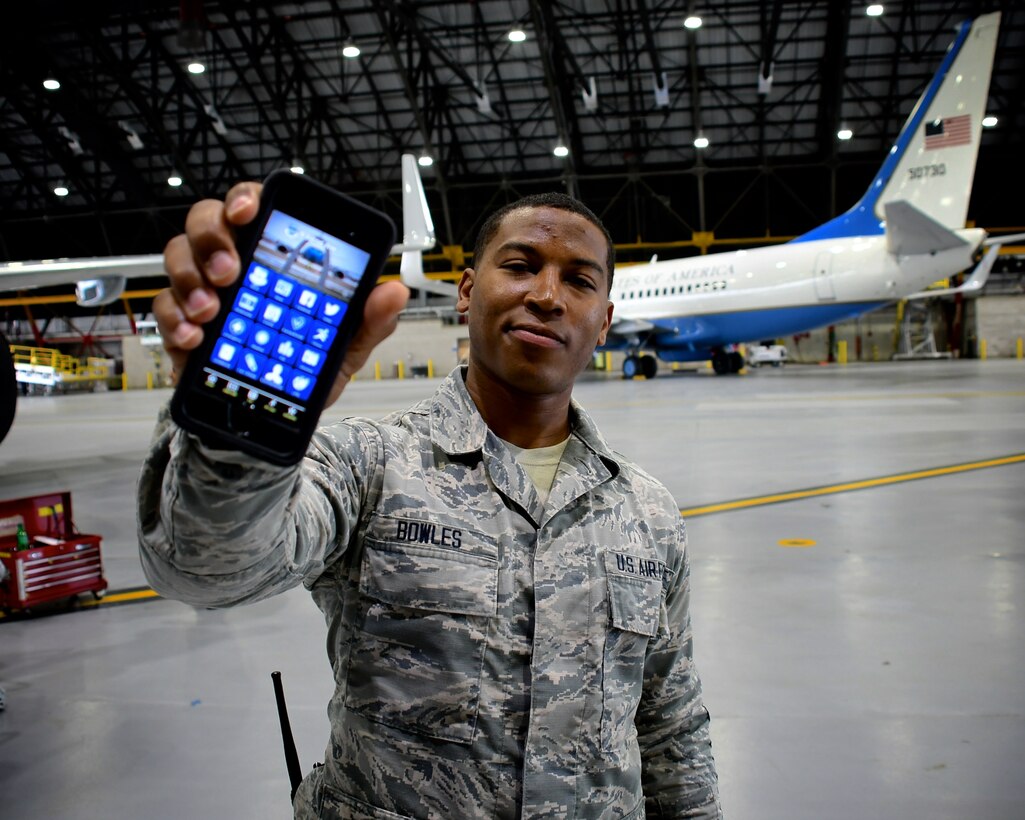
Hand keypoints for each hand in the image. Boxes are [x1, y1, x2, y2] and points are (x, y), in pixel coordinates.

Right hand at [153, 182, 408, 408]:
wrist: (274, 419)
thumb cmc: (304, 368)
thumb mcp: (346, 346)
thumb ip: (370, 320)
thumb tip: (394, 292)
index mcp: (274, 258)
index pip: (254, 208)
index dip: (245, 198)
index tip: (248, 210)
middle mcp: (234, 265)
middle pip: (205, 222)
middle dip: (212, 238)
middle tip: (230, 271)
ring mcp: (204, 292)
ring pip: (177, 257)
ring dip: (190, 279)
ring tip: (212, 310)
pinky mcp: (182, 325)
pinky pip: (164, 308)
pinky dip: (176, 320)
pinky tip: (194, 337)